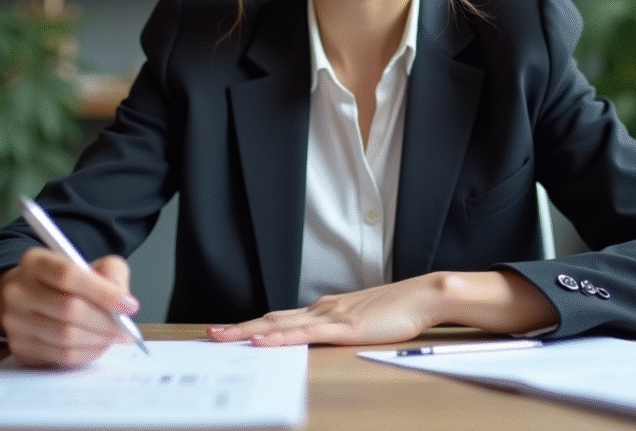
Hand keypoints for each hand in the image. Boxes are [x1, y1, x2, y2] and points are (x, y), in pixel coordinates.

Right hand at [0, 248, 139, 367]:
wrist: (32, 298)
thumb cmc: (67, 282)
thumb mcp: (91, 264)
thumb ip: (111, 272)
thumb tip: (122, 297)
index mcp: (34, 262)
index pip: (68, 275)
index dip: (103, 291)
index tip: (129, 304)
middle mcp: (17, 291)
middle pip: (69, 309)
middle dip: (105, 321)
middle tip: (125, 327)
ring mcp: (14, 322)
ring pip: (66, 336)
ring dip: (99, 339)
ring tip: (114, 336)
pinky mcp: (19, 348)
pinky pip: (61, 356)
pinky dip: (88, 353)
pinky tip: (98, 344)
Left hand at [208, 273, 444, 346]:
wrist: (424, 295)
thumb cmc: (401, 310)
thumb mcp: (365, 321)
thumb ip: (344, 328)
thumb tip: (327, 336)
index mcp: (327, 309)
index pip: (282, 318)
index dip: (254, 325)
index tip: (231, 332)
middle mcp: (323, 309)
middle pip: (272, 319)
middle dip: (240, 328)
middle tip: (210, 334)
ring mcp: (332, 316)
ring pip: (280, 325)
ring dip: (248, 331)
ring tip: (221, 337)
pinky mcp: (344, 327)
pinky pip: (304, 334)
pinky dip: (279, 338)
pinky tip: (261, 341)